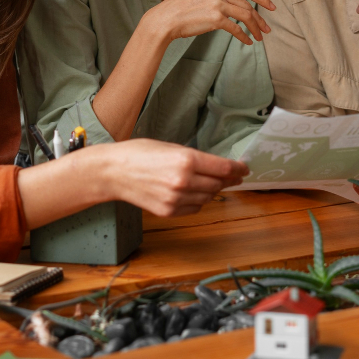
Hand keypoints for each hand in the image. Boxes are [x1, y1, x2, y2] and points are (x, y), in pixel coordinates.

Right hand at [100, 140, 249, 216]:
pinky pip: (194, 208)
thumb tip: (219, 166)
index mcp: (186, 160)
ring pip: (208, 198)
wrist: (114, 172)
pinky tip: (192, 192)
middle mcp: (183, 181)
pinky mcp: (168, 211)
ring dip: (213, 190)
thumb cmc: (139, 153)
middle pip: (218, 184)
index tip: (244, 168)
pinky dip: (198, 201)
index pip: (223, 168)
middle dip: (228, 180)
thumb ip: (196, 158)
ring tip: (209, 182)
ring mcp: (176, 199)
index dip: (237, 169)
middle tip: (233, 176)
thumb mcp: (171, 147)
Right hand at [145, 0, 275, 46]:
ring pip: (245, 16)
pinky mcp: (216, 18)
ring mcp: (218, 3)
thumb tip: (232, 4)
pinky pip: (236, 29)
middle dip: (260, 18)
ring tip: (260, 37)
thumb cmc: (179, 9)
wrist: (166, 18)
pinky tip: (248, 41)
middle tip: (267, 28)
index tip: (271, 6)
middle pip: (247, 5)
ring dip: (255, 28)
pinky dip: (244, 36)